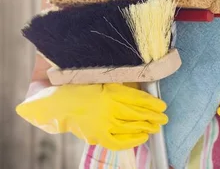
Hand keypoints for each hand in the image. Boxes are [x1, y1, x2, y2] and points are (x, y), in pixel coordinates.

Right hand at [16, 83, 167, 149]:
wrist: (54, 104)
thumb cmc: (78, 88)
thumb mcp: (101, 80)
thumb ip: (120, 84)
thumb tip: (142, 87)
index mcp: (110, 91)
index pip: (139, 99)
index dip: (153, 104)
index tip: (162, 106)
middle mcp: (109, 108)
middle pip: (138, 114)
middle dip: (154, 117)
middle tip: (164, 118)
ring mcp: (103, 123)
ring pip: (131, 127)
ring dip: (146, 128)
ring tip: (156, 127)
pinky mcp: (97, 135)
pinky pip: (119, 142)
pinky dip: (132, 141)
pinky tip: (142, 138)